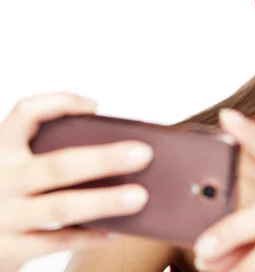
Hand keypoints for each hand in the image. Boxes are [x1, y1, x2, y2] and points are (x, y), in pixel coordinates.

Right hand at [0, 93, 153, 270]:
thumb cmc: (5, 196)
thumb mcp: (13, 167)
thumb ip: (45, 155)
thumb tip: (118, 149)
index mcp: (1, 151)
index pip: (25, 114)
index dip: (60, 104)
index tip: (96, 106)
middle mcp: (1, 180)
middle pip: (58, 165)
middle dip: (104, 159)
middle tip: (143, 153)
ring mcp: (4, 216)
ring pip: (62, 206)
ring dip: (104, 201)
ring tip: (139, 196)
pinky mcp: (10, 249)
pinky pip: (57, 241)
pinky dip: (89, 236)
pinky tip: (116, 231)